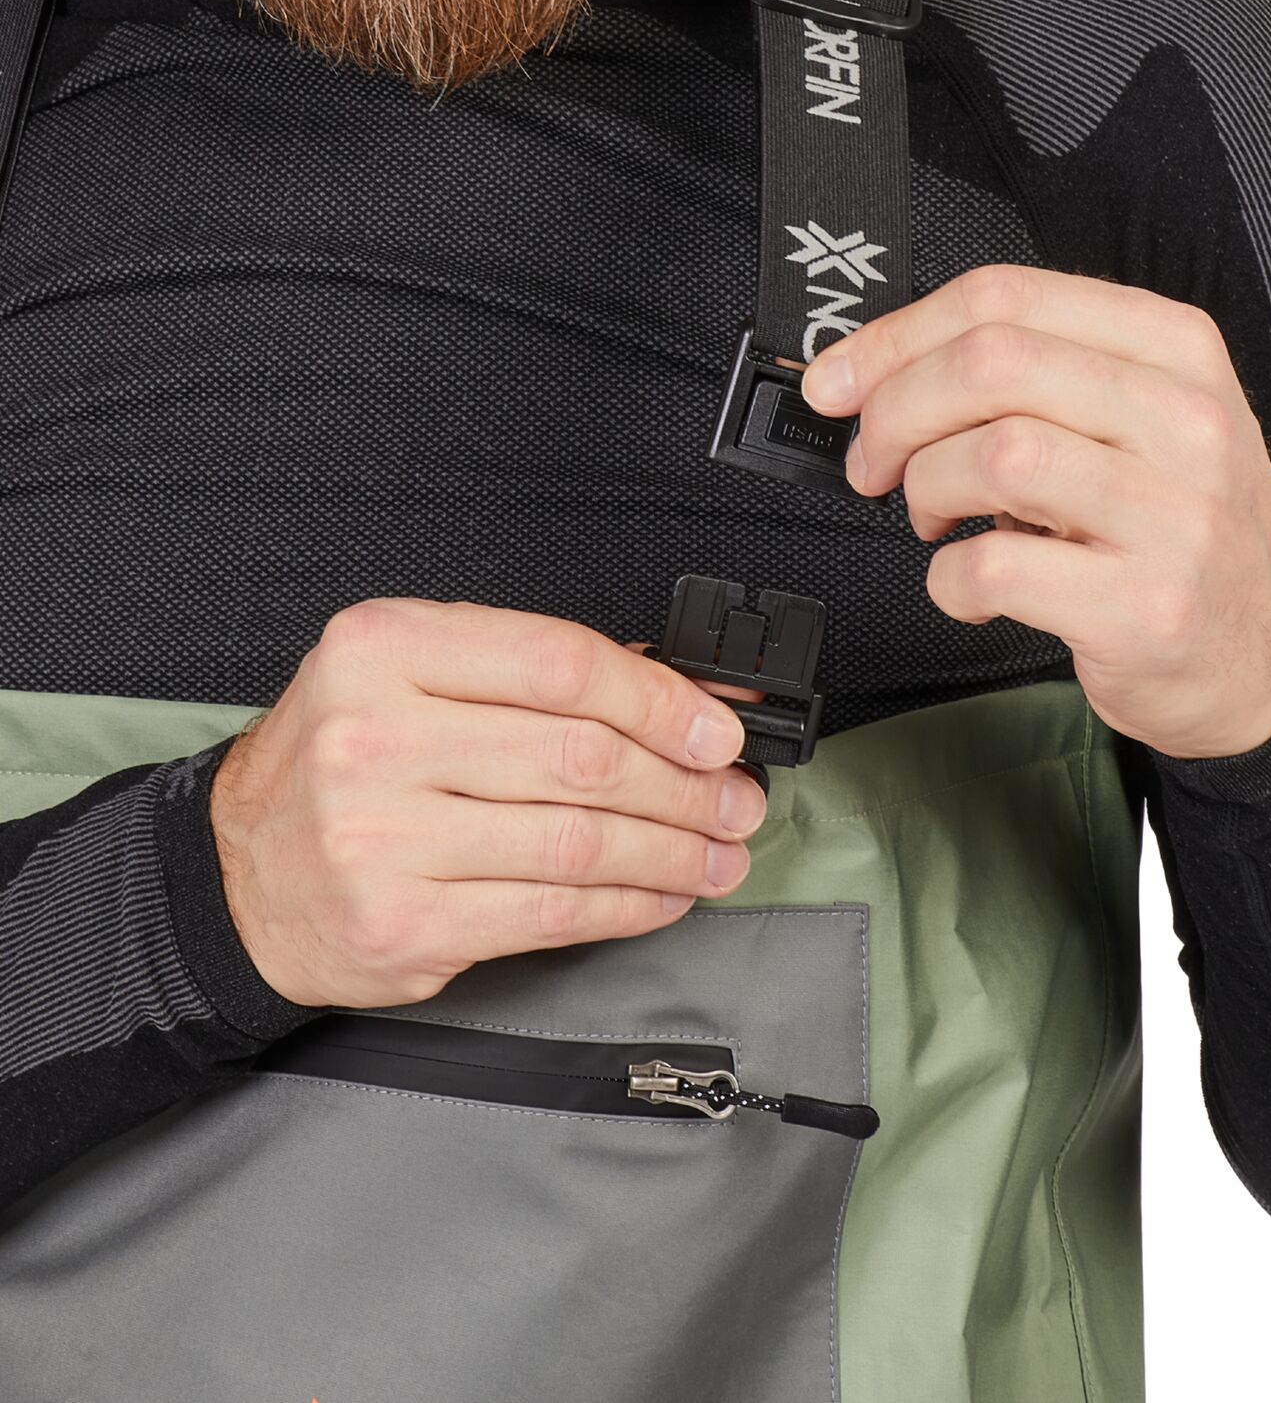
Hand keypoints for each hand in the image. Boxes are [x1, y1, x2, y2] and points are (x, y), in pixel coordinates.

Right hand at [209, 600, 770, 1008]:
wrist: (234, 873)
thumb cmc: (340, 762)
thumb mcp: (414, 676)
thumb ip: (534, 675)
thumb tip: (682, 696)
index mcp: (382, 648)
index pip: (559, 664)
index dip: (661, 699)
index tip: (718, 729)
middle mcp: (375, 737)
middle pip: (580, 757)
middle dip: (685, 784)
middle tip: (735, 799)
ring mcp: (383, 838)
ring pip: (577, 841)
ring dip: (672, 851)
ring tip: (718, 852)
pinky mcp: (403, 924)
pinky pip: (550, 912)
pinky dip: (626, 905)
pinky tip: (662, 894)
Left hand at [800, 263, 1270, 761]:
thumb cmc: (1181, 526)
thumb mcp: (1141, 417)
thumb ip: (1036, 373)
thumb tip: (879, 367)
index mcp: (1174, 349)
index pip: (1007, 297)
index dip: (896, 335)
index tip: (840, 379)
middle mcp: (1183, 420)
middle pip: (990, 364)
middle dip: (895, 410)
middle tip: (873, 458)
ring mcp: (1173, 515)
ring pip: (992, 455)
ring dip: (925, 488)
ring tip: (932, 516)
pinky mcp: (1145, 607)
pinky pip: (998, 567)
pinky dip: (949, 578)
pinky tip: (968, 582)